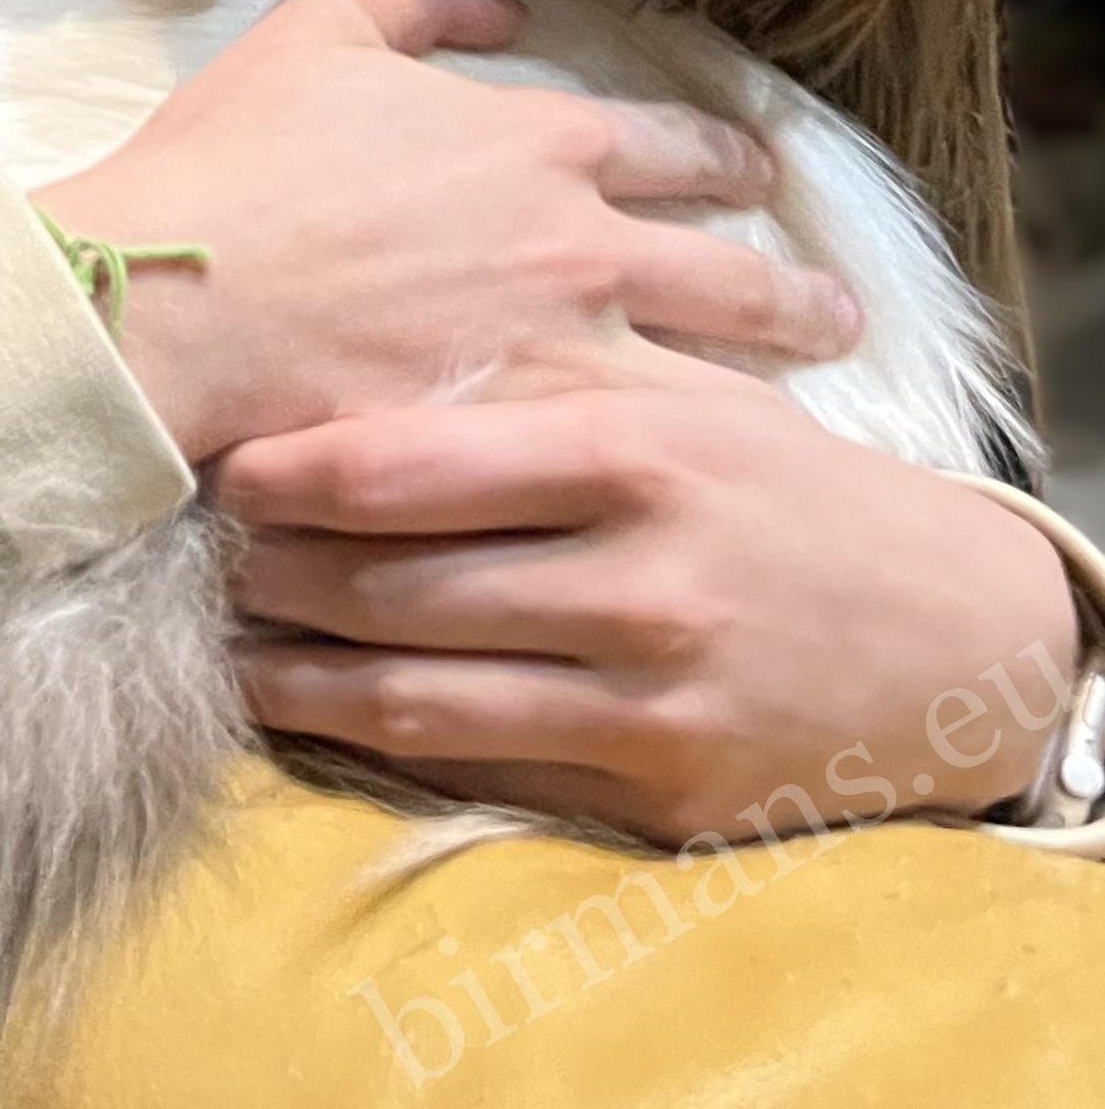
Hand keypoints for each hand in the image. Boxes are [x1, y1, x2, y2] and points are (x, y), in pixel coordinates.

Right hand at [30, 0, 856, 461]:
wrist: (177, 297)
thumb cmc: (237, 163)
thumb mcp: (316, 31)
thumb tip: (504, 3)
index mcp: (537, 142)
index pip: (669, 146)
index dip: (720, 157)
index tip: (753, 174)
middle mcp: (579, 247)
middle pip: (724, 271)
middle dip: (791, 290)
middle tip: (834, 310)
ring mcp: (559, 357)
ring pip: (709, 372)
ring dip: (772, 374)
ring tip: (808, 389)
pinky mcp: (520, 446)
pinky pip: (632, 459)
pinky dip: (682, 462)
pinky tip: (699, 475)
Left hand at [216, 385, 1083, 844]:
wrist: (949, 629)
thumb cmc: (777, 490)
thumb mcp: (681, 404)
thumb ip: (544, 384)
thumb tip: (360, 360)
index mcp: (634, 447)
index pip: (412, 465)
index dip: (293, 472)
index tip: (223, 464)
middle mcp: (637, 573)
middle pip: (395, 583)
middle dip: (273, 574)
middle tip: (196, 555)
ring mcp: (648, 691)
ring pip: (416, 692)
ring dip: (295, 672)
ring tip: (221, 644)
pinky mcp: (659, 784)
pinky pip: (482, 768)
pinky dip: (378, 743)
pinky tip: (312, 715)